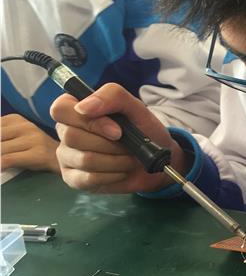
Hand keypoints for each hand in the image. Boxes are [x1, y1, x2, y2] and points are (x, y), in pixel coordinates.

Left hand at [1, 114, 59, 173]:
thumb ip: (2, 136)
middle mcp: (25, 126)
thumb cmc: (35, 150)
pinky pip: (8, 160)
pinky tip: (0, 169)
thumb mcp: (16, 137)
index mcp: (15, 119)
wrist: (67, 158)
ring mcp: (33, 139)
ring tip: (0, 164)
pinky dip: (0, 165)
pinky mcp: (38, 154)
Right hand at [50, 83, 189, 192]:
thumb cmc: (143, 130)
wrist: (156, 160)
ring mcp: (67, 157)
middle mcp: (65, 132)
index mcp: (75, 110)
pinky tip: (122, 171)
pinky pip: (88, 179)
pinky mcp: (74, 179)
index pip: (60, 109)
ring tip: (128, 158)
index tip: (117, 131)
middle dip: (110, 144)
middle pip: (72, 136)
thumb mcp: (134, 106)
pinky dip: (113, 175)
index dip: (89, 121)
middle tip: (128, 146)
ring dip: (116, 161)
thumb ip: (111, 96)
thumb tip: (83, 107)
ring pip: (84, 159)